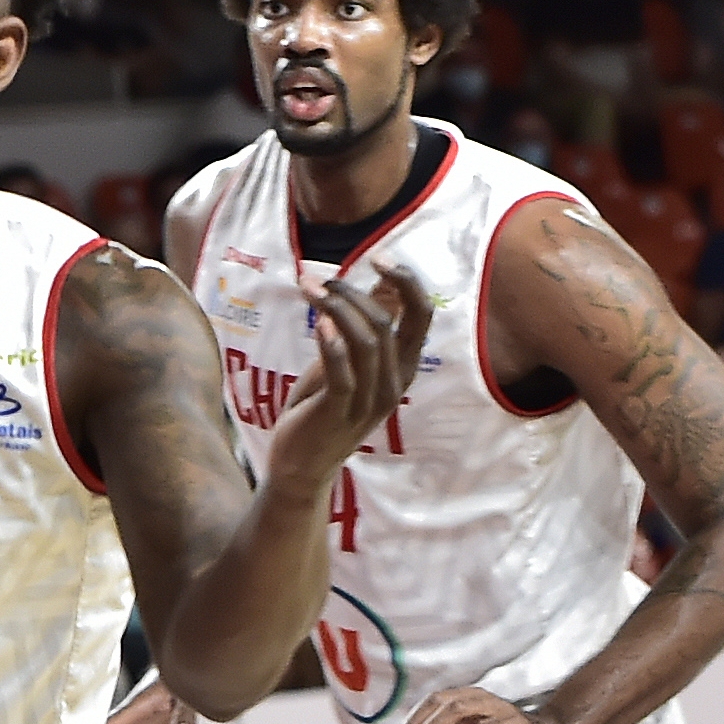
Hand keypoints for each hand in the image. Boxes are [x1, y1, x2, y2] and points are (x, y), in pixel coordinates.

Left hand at [270, 262, 431, 492]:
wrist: (301, 465)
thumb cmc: (321, 408)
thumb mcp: (347, 364)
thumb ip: (365, 330)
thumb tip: (381, 285)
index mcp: (403, 367)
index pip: (422, 316)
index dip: (407, 282)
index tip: (379, 257)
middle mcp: (394, 382)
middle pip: (389, 322)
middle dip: (354, 292)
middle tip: (318, 279)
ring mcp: (370, 400)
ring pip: (367, 341)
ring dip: (335, 308)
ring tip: (308, 289)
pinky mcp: (341, 412)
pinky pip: (344, 373)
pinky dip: (333, 345)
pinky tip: (319, 323)